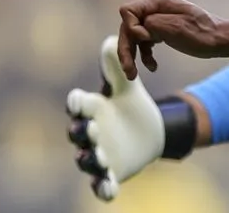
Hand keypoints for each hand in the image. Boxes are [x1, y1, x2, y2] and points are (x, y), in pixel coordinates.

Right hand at [66, 36, 165, 200]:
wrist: (150, 132)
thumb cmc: (131, 106)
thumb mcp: (128, 86)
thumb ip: (118, 67)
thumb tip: (113, 38)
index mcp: (93, 109)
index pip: (80, 105)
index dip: (78, 103)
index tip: (79, 99)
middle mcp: (90, 133)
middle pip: (78, 133)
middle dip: (83, 130)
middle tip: (92, 127)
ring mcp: (98, 154)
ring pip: (87, 159)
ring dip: (89, 158)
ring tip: (94, 156)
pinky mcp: (111, 172)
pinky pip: (102, 184)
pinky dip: (103, 188)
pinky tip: (109, 190)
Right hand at [118, 0, 227, 79]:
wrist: (220, 41)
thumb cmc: (202, 34)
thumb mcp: (175, 28)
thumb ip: (151, 23)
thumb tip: (136, 28)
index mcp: (159, 1)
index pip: (128, 11)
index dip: (131, 27)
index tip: (147, 39)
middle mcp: (156, 7)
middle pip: (128, 26)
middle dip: (126, 48)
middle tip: (129, 70)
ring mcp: (158, 18)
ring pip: (135, 36)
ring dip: (132, 55)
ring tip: (132, 74)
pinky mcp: (162, 29)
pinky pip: (145, 41)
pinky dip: (145, 54)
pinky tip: (152, 66)